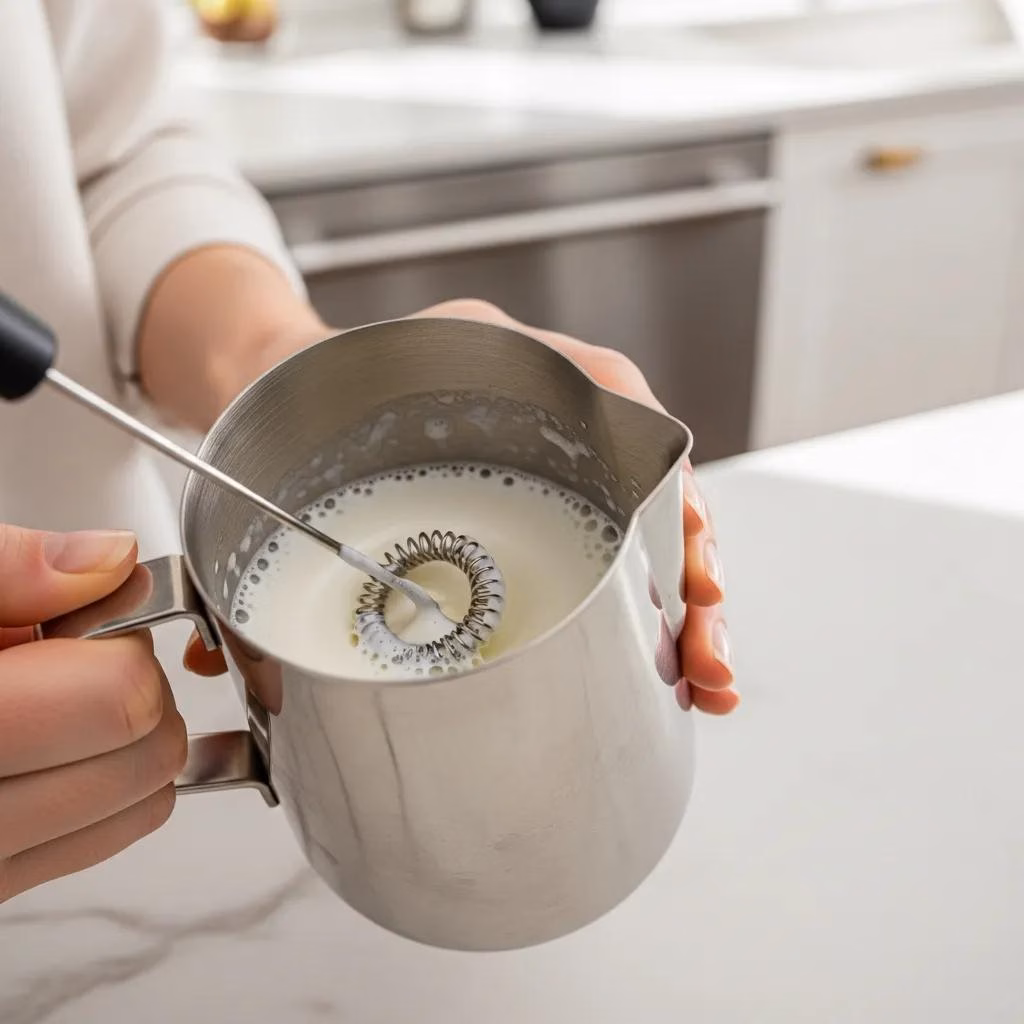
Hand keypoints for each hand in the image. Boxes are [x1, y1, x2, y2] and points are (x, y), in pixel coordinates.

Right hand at [0, 526, 185, 901]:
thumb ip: (2, 567)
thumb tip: (107, 563)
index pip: (113, 703)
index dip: (120, 644)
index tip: (87, 619)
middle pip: (139, 761)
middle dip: (132, 691)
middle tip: (67, 655)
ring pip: (133, 808)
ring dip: (121, 741)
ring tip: (43, 697)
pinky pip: (92, 841)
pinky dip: (97, 786)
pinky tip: (35, 743)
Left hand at [187, 298, 736, 713]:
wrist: (279, 385)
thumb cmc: (292, 393)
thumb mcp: (287, 418)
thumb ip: (270, 504)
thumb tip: (230, 646)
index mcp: (496, 354)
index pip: (620, 407)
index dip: (664, 493)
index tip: (687, 569)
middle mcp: (542, 399)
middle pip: (654, 481)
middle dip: (692, 576)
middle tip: (703, 654)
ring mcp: (552, 452)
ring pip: (646, 525)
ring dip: (682, 607)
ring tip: (701, 679)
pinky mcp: (544, 500)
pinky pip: (613, 546)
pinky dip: (644, 608)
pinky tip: (662, 666)